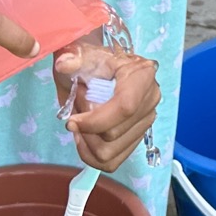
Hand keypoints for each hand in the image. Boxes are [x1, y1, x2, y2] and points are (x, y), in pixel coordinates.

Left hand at [53, 45, 161, 171]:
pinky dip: (90, 154)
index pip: (124, 107)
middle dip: (85, 127)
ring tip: (81, 119)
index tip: (72, 120)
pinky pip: (112, 161)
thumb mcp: (81, 53)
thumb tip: (65, 63)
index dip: (95, 120)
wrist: (98, 68)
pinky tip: (84, 136)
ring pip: (109, 153)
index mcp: (142, 75)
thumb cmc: (92, 60)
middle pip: (113, 135)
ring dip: (86, 141)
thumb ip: (73, 57)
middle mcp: (150, 100)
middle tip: (76, 105)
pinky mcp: (136, 137)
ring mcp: (145, 121)